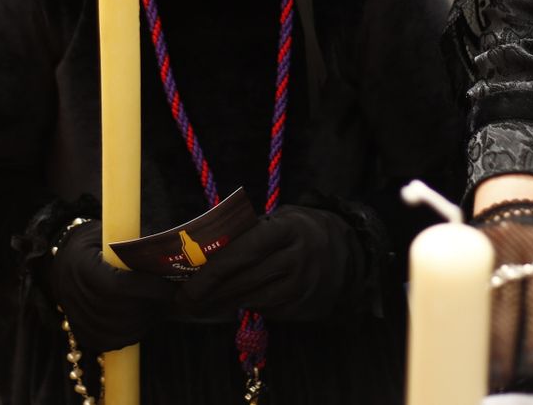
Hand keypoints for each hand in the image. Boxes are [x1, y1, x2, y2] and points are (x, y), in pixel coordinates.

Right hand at [47, 220, 176, 353]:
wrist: (67, 264)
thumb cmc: (96, 244)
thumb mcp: (111, 233)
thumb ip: (135, 244)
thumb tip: (171, 250)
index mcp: (81, 267)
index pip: (118, 286)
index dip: (148, 288)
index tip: (172, 284)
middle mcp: (74, 296)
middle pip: (123, 312)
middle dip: (152, 305)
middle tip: (173, 296)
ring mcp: (77, 319)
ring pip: (122, 330)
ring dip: (147, 320)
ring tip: (160, 304)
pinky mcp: (84, 335)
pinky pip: (115, 341)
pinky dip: (134, 332)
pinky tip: (143, 316)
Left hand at [174, 204, 371, 321]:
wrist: (348, 252)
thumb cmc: (300, 231)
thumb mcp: (279, 220)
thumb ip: (249, 232)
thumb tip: (205, 249)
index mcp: (287, 230)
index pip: (244, 250)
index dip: (213, 268)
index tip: (188, 282)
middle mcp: (297, 259)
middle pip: (245, 279)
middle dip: (210, 292)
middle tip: (184, 301)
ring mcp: (304, 286)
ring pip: (254, 300)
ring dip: (222, 304)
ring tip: (200, 305)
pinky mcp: (305, 307)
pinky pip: (268, 311)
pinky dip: (246, 308)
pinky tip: (231, 304)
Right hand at [470, 200, 532, 388]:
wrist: (522, 208)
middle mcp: (513, 242)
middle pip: (503, 299)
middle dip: (500, 344)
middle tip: (501, 378)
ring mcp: (481, 244)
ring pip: (473, 294)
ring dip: (473, 335)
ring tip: (478, 368)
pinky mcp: (459, 249)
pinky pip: (454, 286)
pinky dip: (455, 317)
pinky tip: (458, 343)